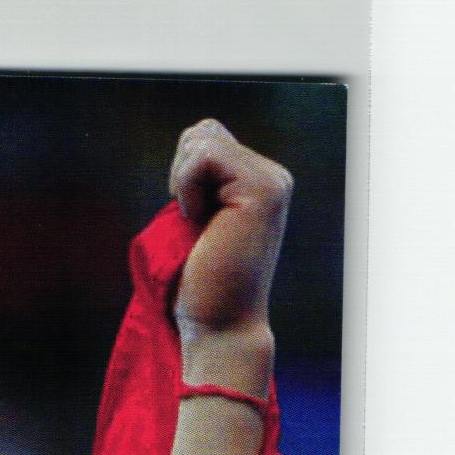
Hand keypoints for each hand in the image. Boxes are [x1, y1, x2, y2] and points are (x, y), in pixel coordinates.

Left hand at [167, 120, 289, 341]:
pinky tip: (201, 222)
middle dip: (181, 173)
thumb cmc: (200, 281)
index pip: (206, 137)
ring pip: (201, 139)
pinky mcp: (262, 190)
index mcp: (260, 181)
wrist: (220, 323)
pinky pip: (203, 156)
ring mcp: (272, 180)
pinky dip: (187, 188)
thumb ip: (204, 177)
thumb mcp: (198, 216)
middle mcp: (274, 176)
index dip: (182, 173)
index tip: (193, 217)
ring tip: (199, 223)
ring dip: (183, 183)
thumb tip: (192, 139)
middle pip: (202, 131)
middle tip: (194, 220)